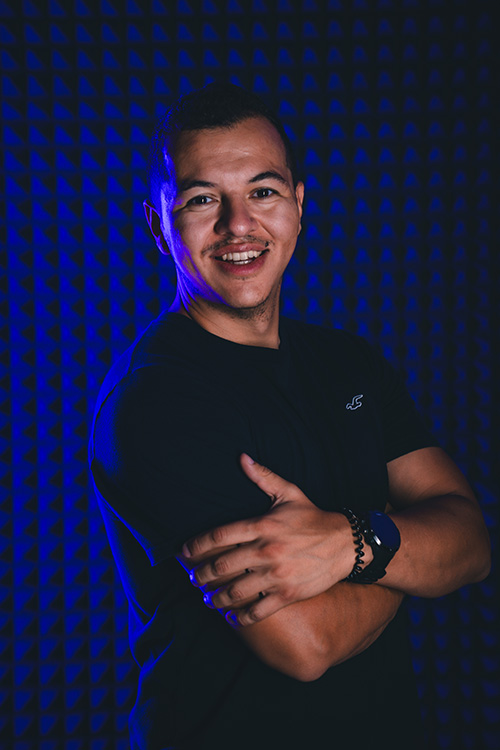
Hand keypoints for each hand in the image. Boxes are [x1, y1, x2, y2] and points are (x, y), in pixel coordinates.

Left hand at [179, 454, 356, 625]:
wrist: (346, 544)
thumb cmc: (314, 518)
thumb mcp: (289, 493)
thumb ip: (263, 476)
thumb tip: (242, 458)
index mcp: (262, 525)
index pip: (220, 535)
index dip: (197, 545)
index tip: (184, 552)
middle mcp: (266, 550)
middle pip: (222, 566)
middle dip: (202, 575)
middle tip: (194, 579)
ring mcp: (276, 575)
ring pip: (235, 591)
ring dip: (216, 598)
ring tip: (208, 599)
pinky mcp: (288, 594)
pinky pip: (258, 610)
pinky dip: (242, 617)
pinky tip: (232, 618)